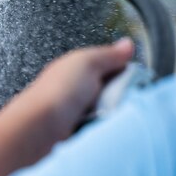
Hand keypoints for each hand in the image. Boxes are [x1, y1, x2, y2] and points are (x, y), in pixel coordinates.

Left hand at [9, 38, 135, 141]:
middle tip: (119, 97)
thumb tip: (127, 44)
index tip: (135, 78)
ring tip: (109, 113)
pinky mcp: (78, 131)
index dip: (124, 71)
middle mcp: (75, 89)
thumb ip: (108, 54)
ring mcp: (76, 111)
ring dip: (112, 112)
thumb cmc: (56, 93)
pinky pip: (101, 127)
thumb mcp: (87, 62)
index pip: (109, 65)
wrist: (39, 129)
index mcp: (75, 68)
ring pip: (107, 110)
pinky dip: (104, 127)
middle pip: (111, 90)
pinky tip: (102, 126)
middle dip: (119, 94)